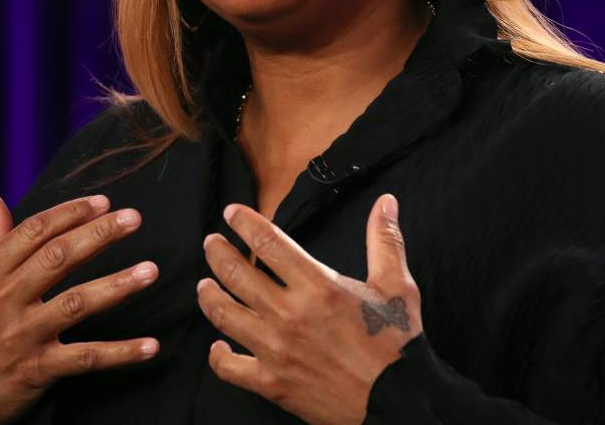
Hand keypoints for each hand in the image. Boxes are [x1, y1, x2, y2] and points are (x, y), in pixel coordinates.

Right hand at [0, 194, 160, 424]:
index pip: (33, 233)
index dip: (69, 213)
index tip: (102, 201)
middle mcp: (4, 301)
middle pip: (58, 259)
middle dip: (99, 234)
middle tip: (133, 218)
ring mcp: (22, 336)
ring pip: (76, 303)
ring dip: (117, 286)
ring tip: (150, 271)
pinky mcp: (37, 370)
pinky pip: (85, 358)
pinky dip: (120, 353)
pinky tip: (150, 346)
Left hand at [197, 193, 419, 424]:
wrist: (399, 401)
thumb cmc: (397, 345)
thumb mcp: (396, 286)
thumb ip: (384, 240)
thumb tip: (386, 202)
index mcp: (318, 286)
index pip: (268, 242)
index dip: (244, 222)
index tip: (231, 213)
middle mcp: (290, 315)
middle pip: (235, 274)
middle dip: (217, 253)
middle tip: (211, 243)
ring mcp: (276, 350)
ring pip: (224, 315)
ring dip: (209, 295)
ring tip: (205, 285)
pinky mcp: (272, 383)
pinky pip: (229, 368)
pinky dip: (218, 355)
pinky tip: (217, 345)